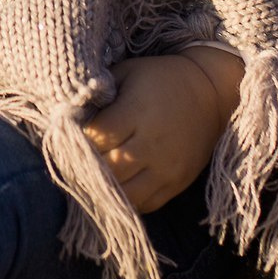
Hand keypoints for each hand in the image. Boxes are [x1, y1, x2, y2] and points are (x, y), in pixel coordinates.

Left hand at [80, 48, 243, 213]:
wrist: (209, 94)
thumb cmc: (159, 79)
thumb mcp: (127, 73)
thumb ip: (98, 94)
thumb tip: (67, 116)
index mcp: (138, 113)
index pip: (96, 138)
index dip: (77, 139)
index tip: (70, 135)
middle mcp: (152, 144)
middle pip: (106, 169)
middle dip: (87, 166)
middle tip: (76, 159)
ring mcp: (167, 169)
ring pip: (123, 194)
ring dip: (104, 188)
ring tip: (92, 177)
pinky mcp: (177, 184)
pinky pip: (144, 205)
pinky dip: (125, 201)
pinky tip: (115, 188)